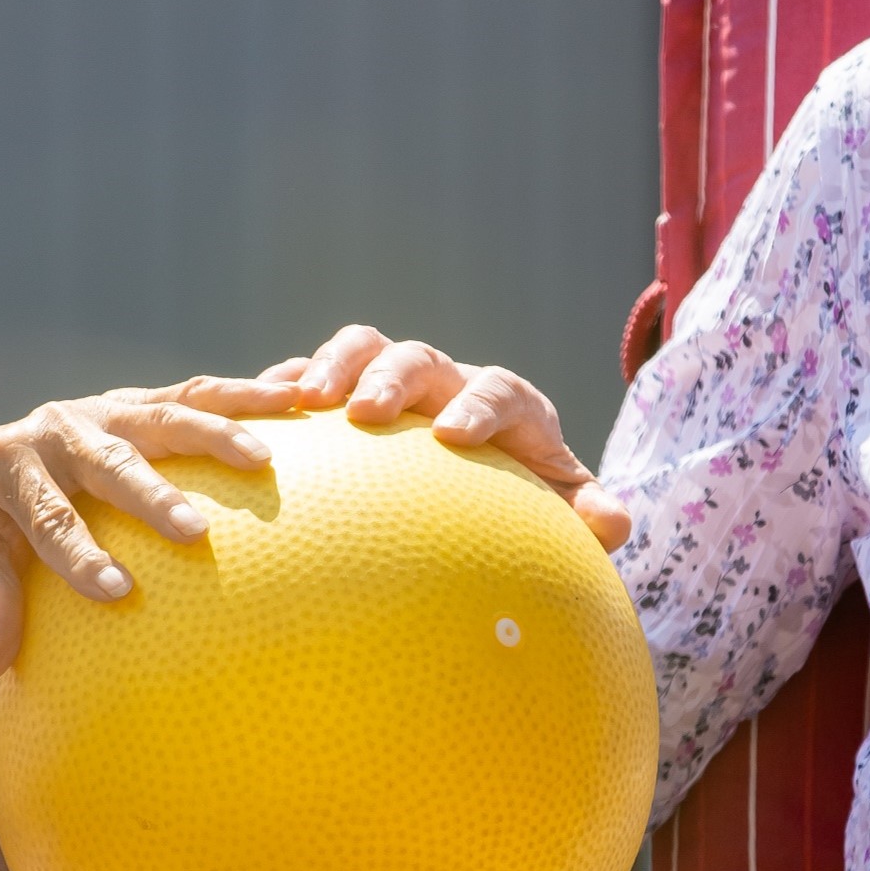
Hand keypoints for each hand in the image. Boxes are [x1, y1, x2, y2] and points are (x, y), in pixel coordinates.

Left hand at [0, 373, 308, 682]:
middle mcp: (52, 427)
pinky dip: (245, 395)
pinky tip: (296, 399)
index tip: (116, 591)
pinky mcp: (136, 402)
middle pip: (108, 463)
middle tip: (194, 533)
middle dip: (151, 496)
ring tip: (263, 460)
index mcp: (1, 465)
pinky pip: (195, 394)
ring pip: (161, 416)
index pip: (45, 516)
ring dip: (214, 435)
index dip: (77, 553)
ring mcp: (100, 409)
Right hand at [266, 326, 627, 549]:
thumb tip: (613, 522)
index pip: (499, 390)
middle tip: (363, 413)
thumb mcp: (554, 512)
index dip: (477, 407)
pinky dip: (285, 385)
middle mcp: (447, 382)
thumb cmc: (519, 503)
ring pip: (362, 348)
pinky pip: (310, 375)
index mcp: (505, 404)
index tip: (452, 436)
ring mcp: (391, 380)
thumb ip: (583, 513)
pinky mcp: (344, 393)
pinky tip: (255, 411)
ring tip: (299, 401)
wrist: (472, 484)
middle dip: (390, 378)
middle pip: (419, 359)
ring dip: (331, 367)